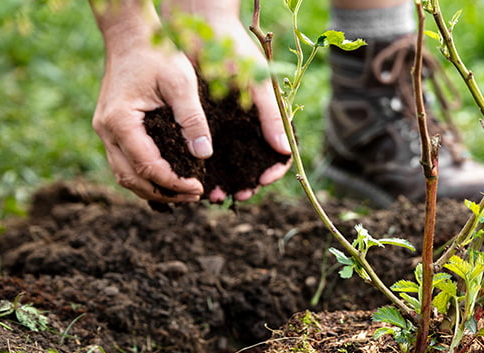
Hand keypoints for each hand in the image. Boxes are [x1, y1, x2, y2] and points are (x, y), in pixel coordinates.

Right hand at [92, 7, 210, 202]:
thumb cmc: (157, 54)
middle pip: (131, 179)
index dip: (174, 183)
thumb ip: (192, 119)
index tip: (199, 187)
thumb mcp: (181, 83)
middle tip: (194, 196)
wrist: (131, 36)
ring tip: (184, 193)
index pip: (148, 167)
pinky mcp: (111, 128)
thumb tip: (204, 154)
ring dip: (153, 189)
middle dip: (164, 193)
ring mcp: (105, 130)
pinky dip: (145, 176)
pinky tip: (169, 178)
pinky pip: (125, 162)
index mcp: (120, 121)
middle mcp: (106, 130)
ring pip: (125, 175)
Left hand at [172, 15, 292, 201]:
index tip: (261, 180)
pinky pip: (210, 149)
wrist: (201, 26)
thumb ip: (271, 116)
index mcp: (268, 115)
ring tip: (216, 194)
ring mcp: (229, 122)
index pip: (280, 152)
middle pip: (255, 161)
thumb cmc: (235, 50)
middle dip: (248, 181)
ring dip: (226, 179)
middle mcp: (250, 122)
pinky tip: (199, 176)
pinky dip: (207, 166)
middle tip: (238, 195)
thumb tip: (285, 150)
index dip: (274, 170)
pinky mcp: (207, 119)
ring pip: (232, 160)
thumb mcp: (256, 83)